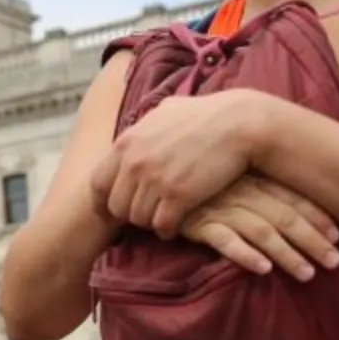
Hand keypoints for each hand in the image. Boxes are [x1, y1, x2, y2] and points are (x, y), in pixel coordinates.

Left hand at [91, 90, 265, 237]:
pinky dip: (167, 229)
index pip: (98, 183)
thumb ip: (144, 124)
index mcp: (127, 143)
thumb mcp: (165, 110)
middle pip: (117, 206)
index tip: (113, 210)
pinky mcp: (179, 196)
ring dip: (150, 222)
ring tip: (163, 218)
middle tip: (147, 214)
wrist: (240, 122)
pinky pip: (161, 225)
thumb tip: (135, 125)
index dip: (104, 201)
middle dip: (130, 214)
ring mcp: (156, 180)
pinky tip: (175, 225)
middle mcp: (135, 163)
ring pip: (139, 219)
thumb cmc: (207, 113)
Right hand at [178, 175, 338, 280]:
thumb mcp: (229, 175)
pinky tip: (263, 269)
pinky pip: (224, 240)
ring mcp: (220, 207)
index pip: (292, 197)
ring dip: (287, 254)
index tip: (338, 236)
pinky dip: (245, 254)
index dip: (318, 216)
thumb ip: (258, 186)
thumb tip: (293, 205)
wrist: (152, 181)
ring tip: (307, 274)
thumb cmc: (196, 180)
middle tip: (334, 262)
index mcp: (252, 178)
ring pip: (262, 231)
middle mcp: (241, 192)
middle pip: (285, 217)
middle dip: (313, 241)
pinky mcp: (198, 223)